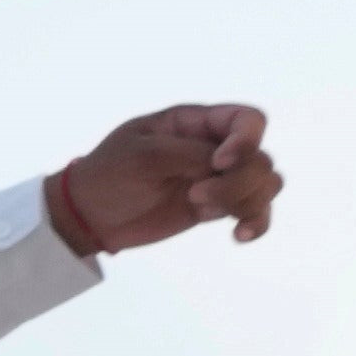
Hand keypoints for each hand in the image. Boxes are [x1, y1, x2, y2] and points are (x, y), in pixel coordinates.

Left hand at [43, 102, 284, 255]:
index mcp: (195, 122)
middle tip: (195, 196)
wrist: (90, 214)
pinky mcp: (217, 207)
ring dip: (247, 202)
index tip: (218, 162)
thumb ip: (189, 153)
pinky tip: (239, 236)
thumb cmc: (109, 174)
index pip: (248, 120)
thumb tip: (228, 163)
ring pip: (265, 184)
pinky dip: (257, 223)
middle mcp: (214, 146)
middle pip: (260, 158)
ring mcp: (218, 178)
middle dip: (238, 182)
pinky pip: (256, 211)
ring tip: (207, 213)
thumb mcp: (143, 155)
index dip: (247, 141)